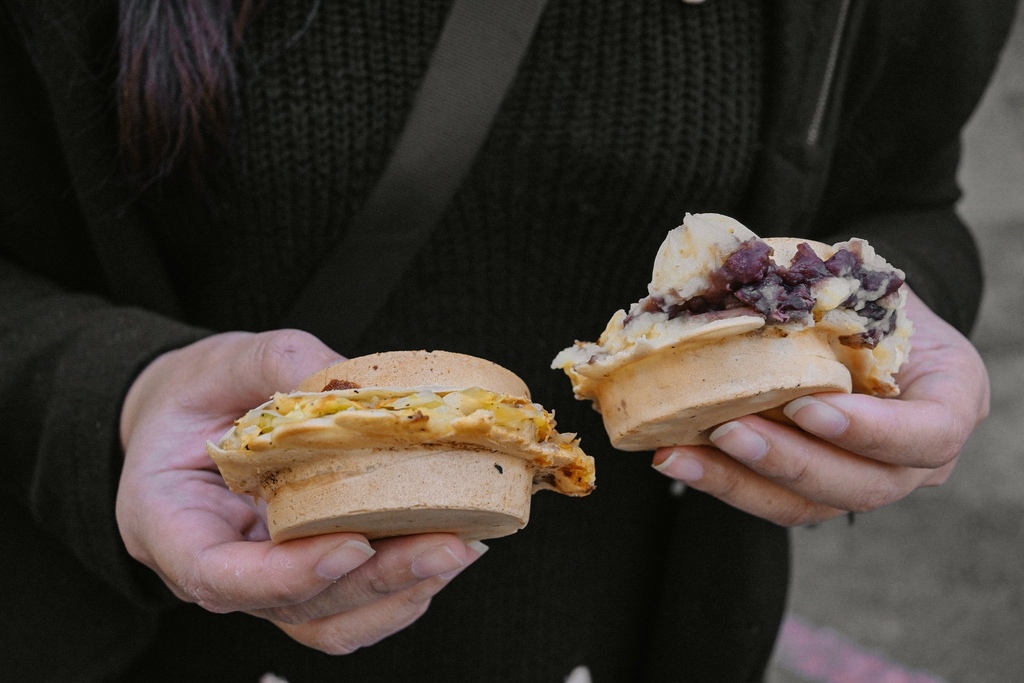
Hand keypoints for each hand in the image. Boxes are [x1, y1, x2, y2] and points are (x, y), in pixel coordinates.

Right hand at [117, 329, 486, 653]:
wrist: (190, 415)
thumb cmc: (195, 394)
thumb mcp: (225, 361)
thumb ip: (282, 364)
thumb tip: (360, 382)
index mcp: (171, 523)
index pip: (220, 576)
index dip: (289, 575)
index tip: (353, 546)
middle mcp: (216, 569)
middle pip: (295, 606)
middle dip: (378, 581)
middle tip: (447, 544)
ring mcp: (263, 582)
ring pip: (329, 622)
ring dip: (399, 595)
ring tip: (457, 550)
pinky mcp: (304, 576)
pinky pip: (349, 608)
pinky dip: (400, 592)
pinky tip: (442, 553)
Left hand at [651, 290, 990, 525]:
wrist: (857, 322)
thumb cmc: (862, 296)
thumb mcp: (858, 280)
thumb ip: (817, 284)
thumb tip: (729, 268)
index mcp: (950, 397)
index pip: (930, 434)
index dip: (872, 431)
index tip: (808, 407)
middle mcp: (917, 457)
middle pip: (865, 485)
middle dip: (790, 460)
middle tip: (727, 429)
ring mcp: (867, 481)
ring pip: (811, 505)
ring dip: (740, 482)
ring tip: (679, 455)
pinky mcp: (817, 492)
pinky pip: (774, 501)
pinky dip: (723, 482)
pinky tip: (676, 457)